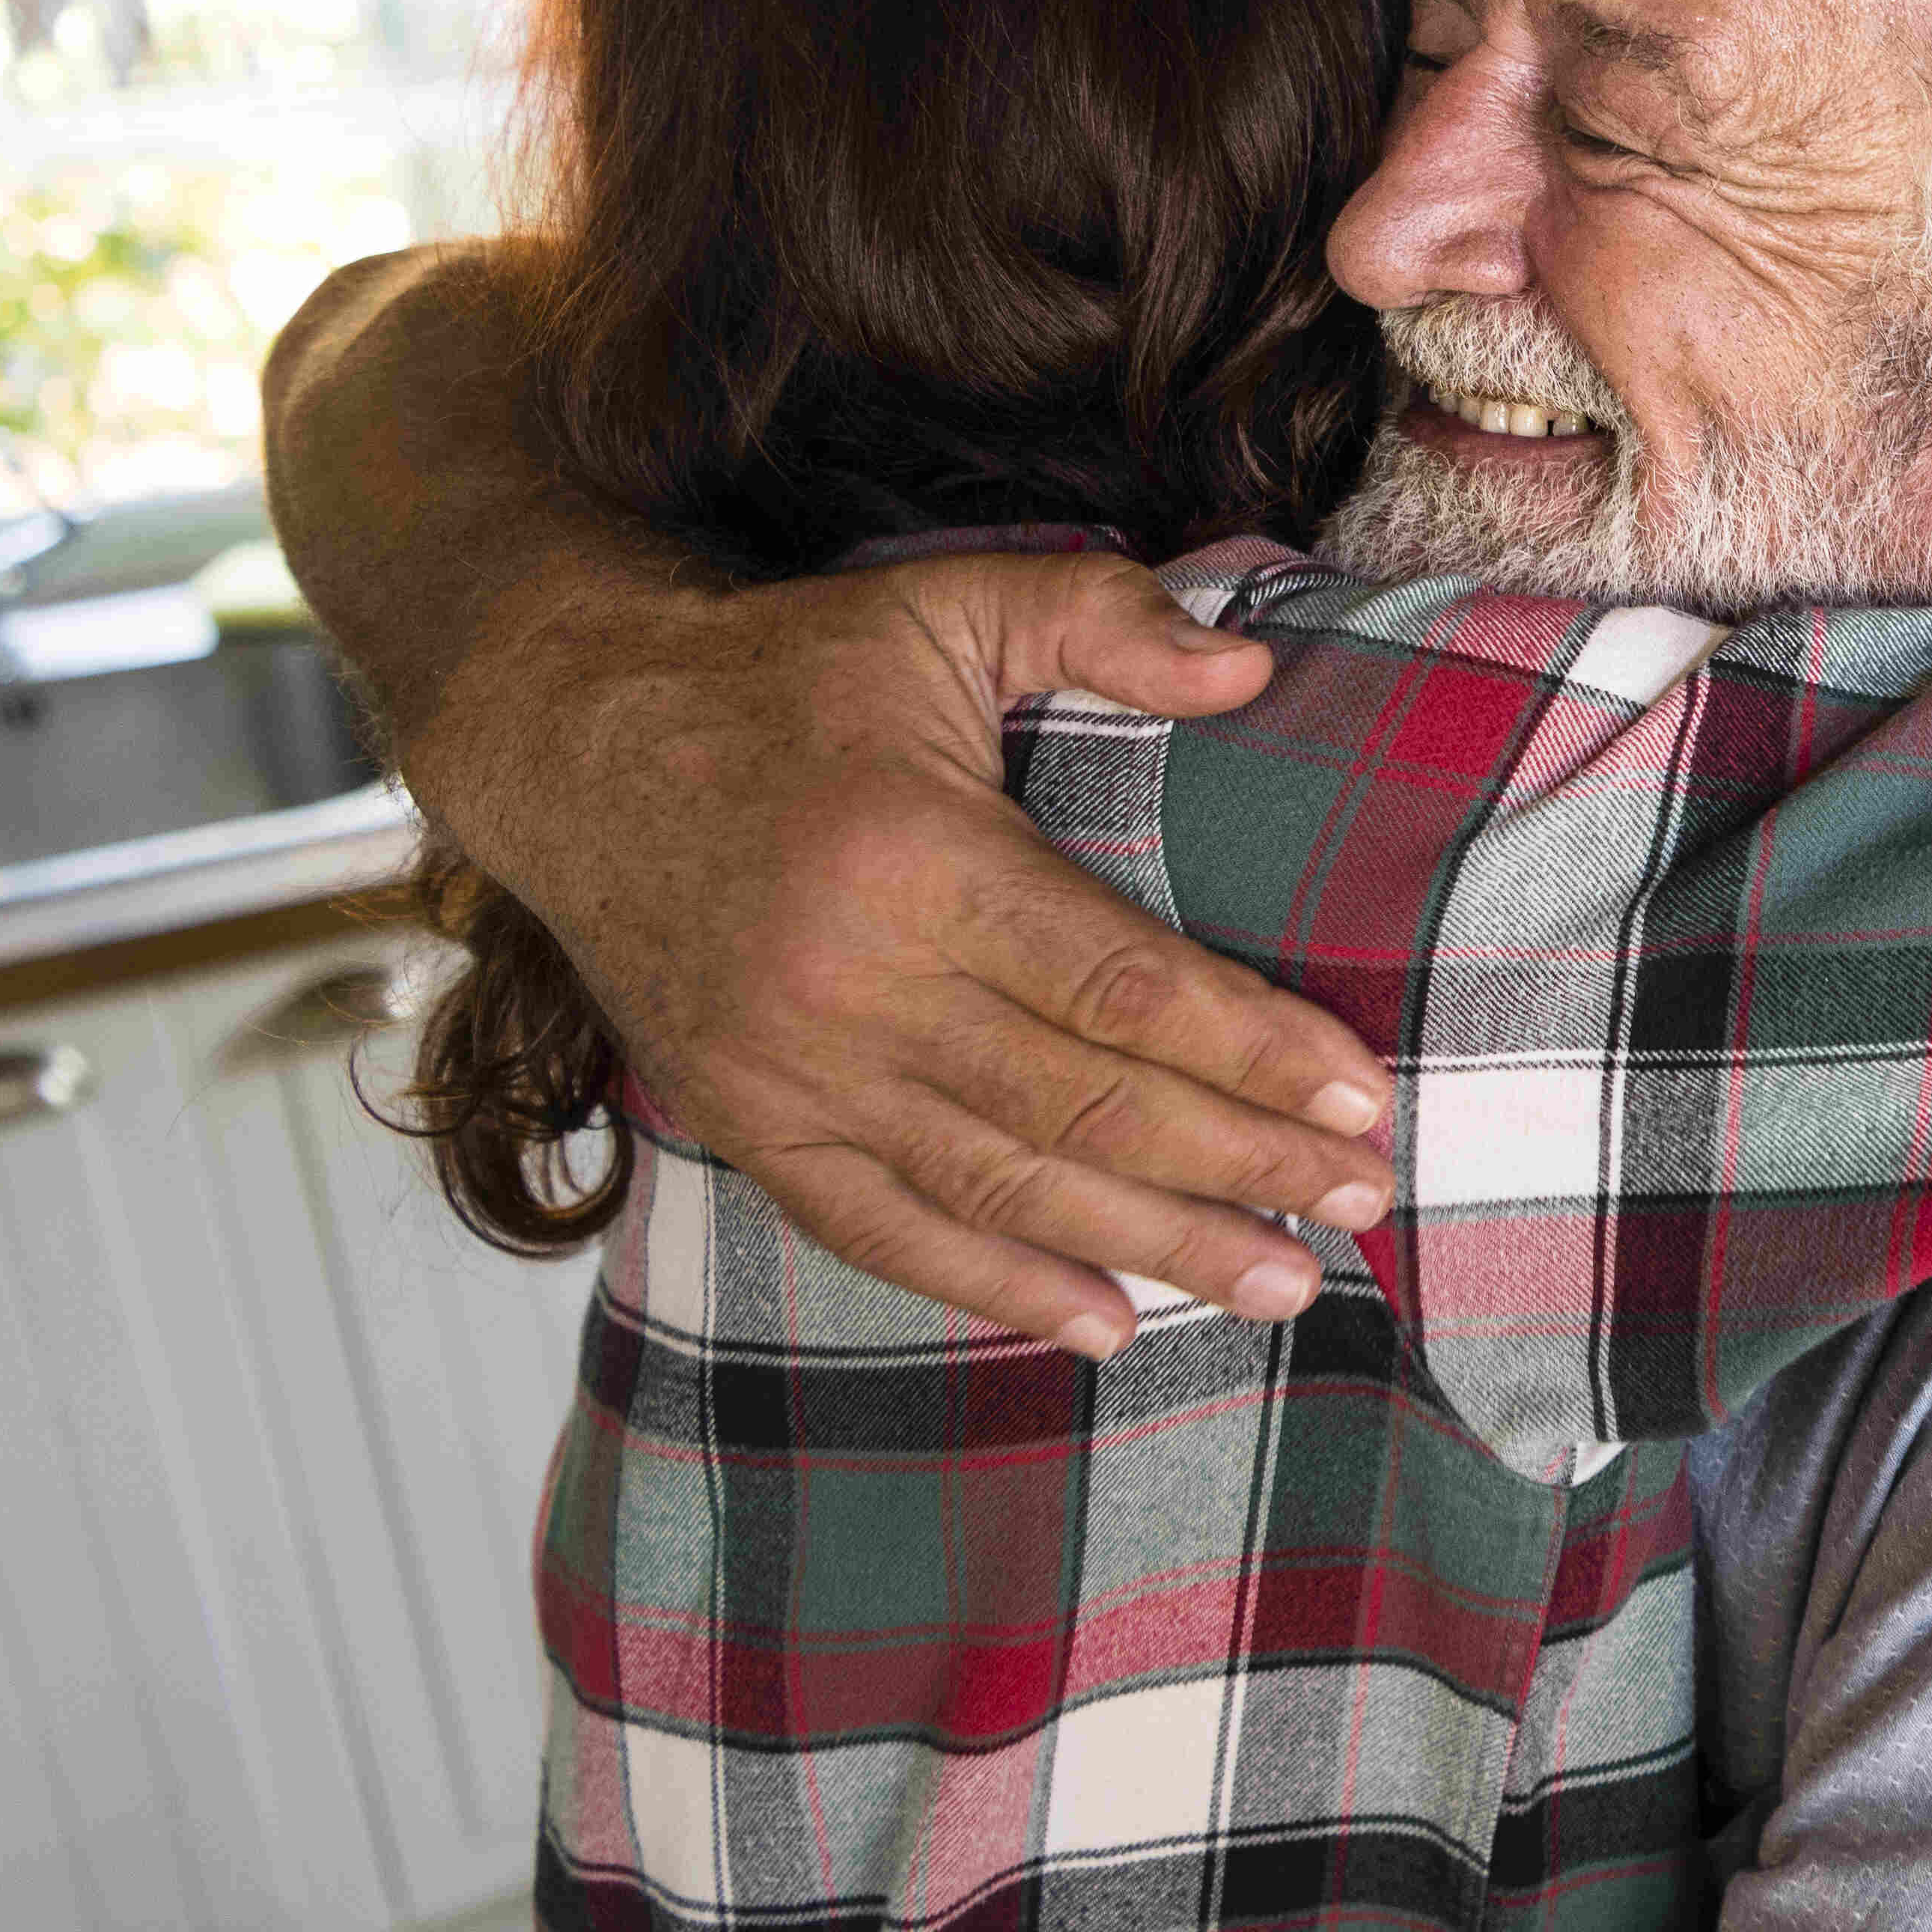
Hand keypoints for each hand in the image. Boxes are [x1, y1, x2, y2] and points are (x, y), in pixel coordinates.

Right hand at [416, 548, 1396, 1356]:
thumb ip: (1097, 619)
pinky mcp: (745, 1123)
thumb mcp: (940, 606)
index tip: (1360, 1099)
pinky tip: (1107, 1325)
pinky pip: (882, 1232)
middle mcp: (848, 985)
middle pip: (1080, 1104)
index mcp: (914, 861)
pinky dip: (996, 1289)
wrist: (569, 741)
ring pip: (1000, 1187)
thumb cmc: (782, 677)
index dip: (1250, 1053)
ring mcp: (788, 1072)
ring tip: (1280, 1285)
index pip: (1119, 988)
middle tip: (1362, 1209)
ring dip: (1151, 1247)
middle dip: (1237, 1166)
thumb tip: (1248, 672)